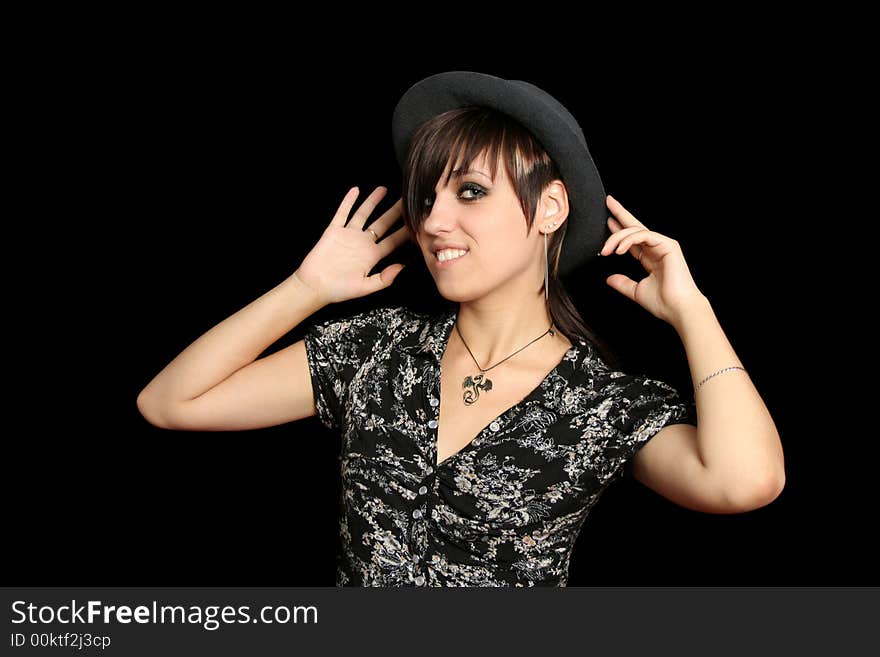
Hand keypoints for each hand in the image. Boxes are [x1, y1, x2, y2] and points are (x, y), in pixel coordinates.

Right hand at [294, 186, 409, 304]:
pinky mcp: (333, 231)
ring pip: (363, 214)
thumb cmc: (338, 290)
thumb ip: (384, 278)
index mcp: (372, 256)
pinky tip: (355, 191)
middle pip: (382, 223)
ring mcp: (348, 235)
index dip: (404, 231)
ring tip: (384, 189)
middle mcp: (362, 243)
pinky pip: (342, 213)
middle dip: (394, 212)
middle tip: (405, 200)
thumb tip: (401, 267)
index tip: (415, 222)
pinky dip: (348, 201)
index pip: (393, 241)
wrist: (314, 286)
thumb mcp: (365, 287)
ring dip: (373, 201)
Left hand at [599, 194, 706, 325]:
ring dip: (617, 238)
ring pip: (636, 231)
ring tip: (606, 249)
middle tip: (608, 202)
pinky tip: (619, 249)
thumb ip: (623, 283)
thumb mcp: (636, 291)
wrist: (677, 309)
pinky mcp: (668, 245)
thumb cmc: (663, 302)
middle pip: (635, 226)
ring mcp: (663, 245)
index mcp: (650, 258)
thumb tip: (609, 279)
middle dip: (621, 213)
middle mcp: (657, 248)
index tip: (607, 221)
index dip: (619, 230)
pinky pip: (644, 235)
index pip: (632, 239)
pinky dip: (629, 240)